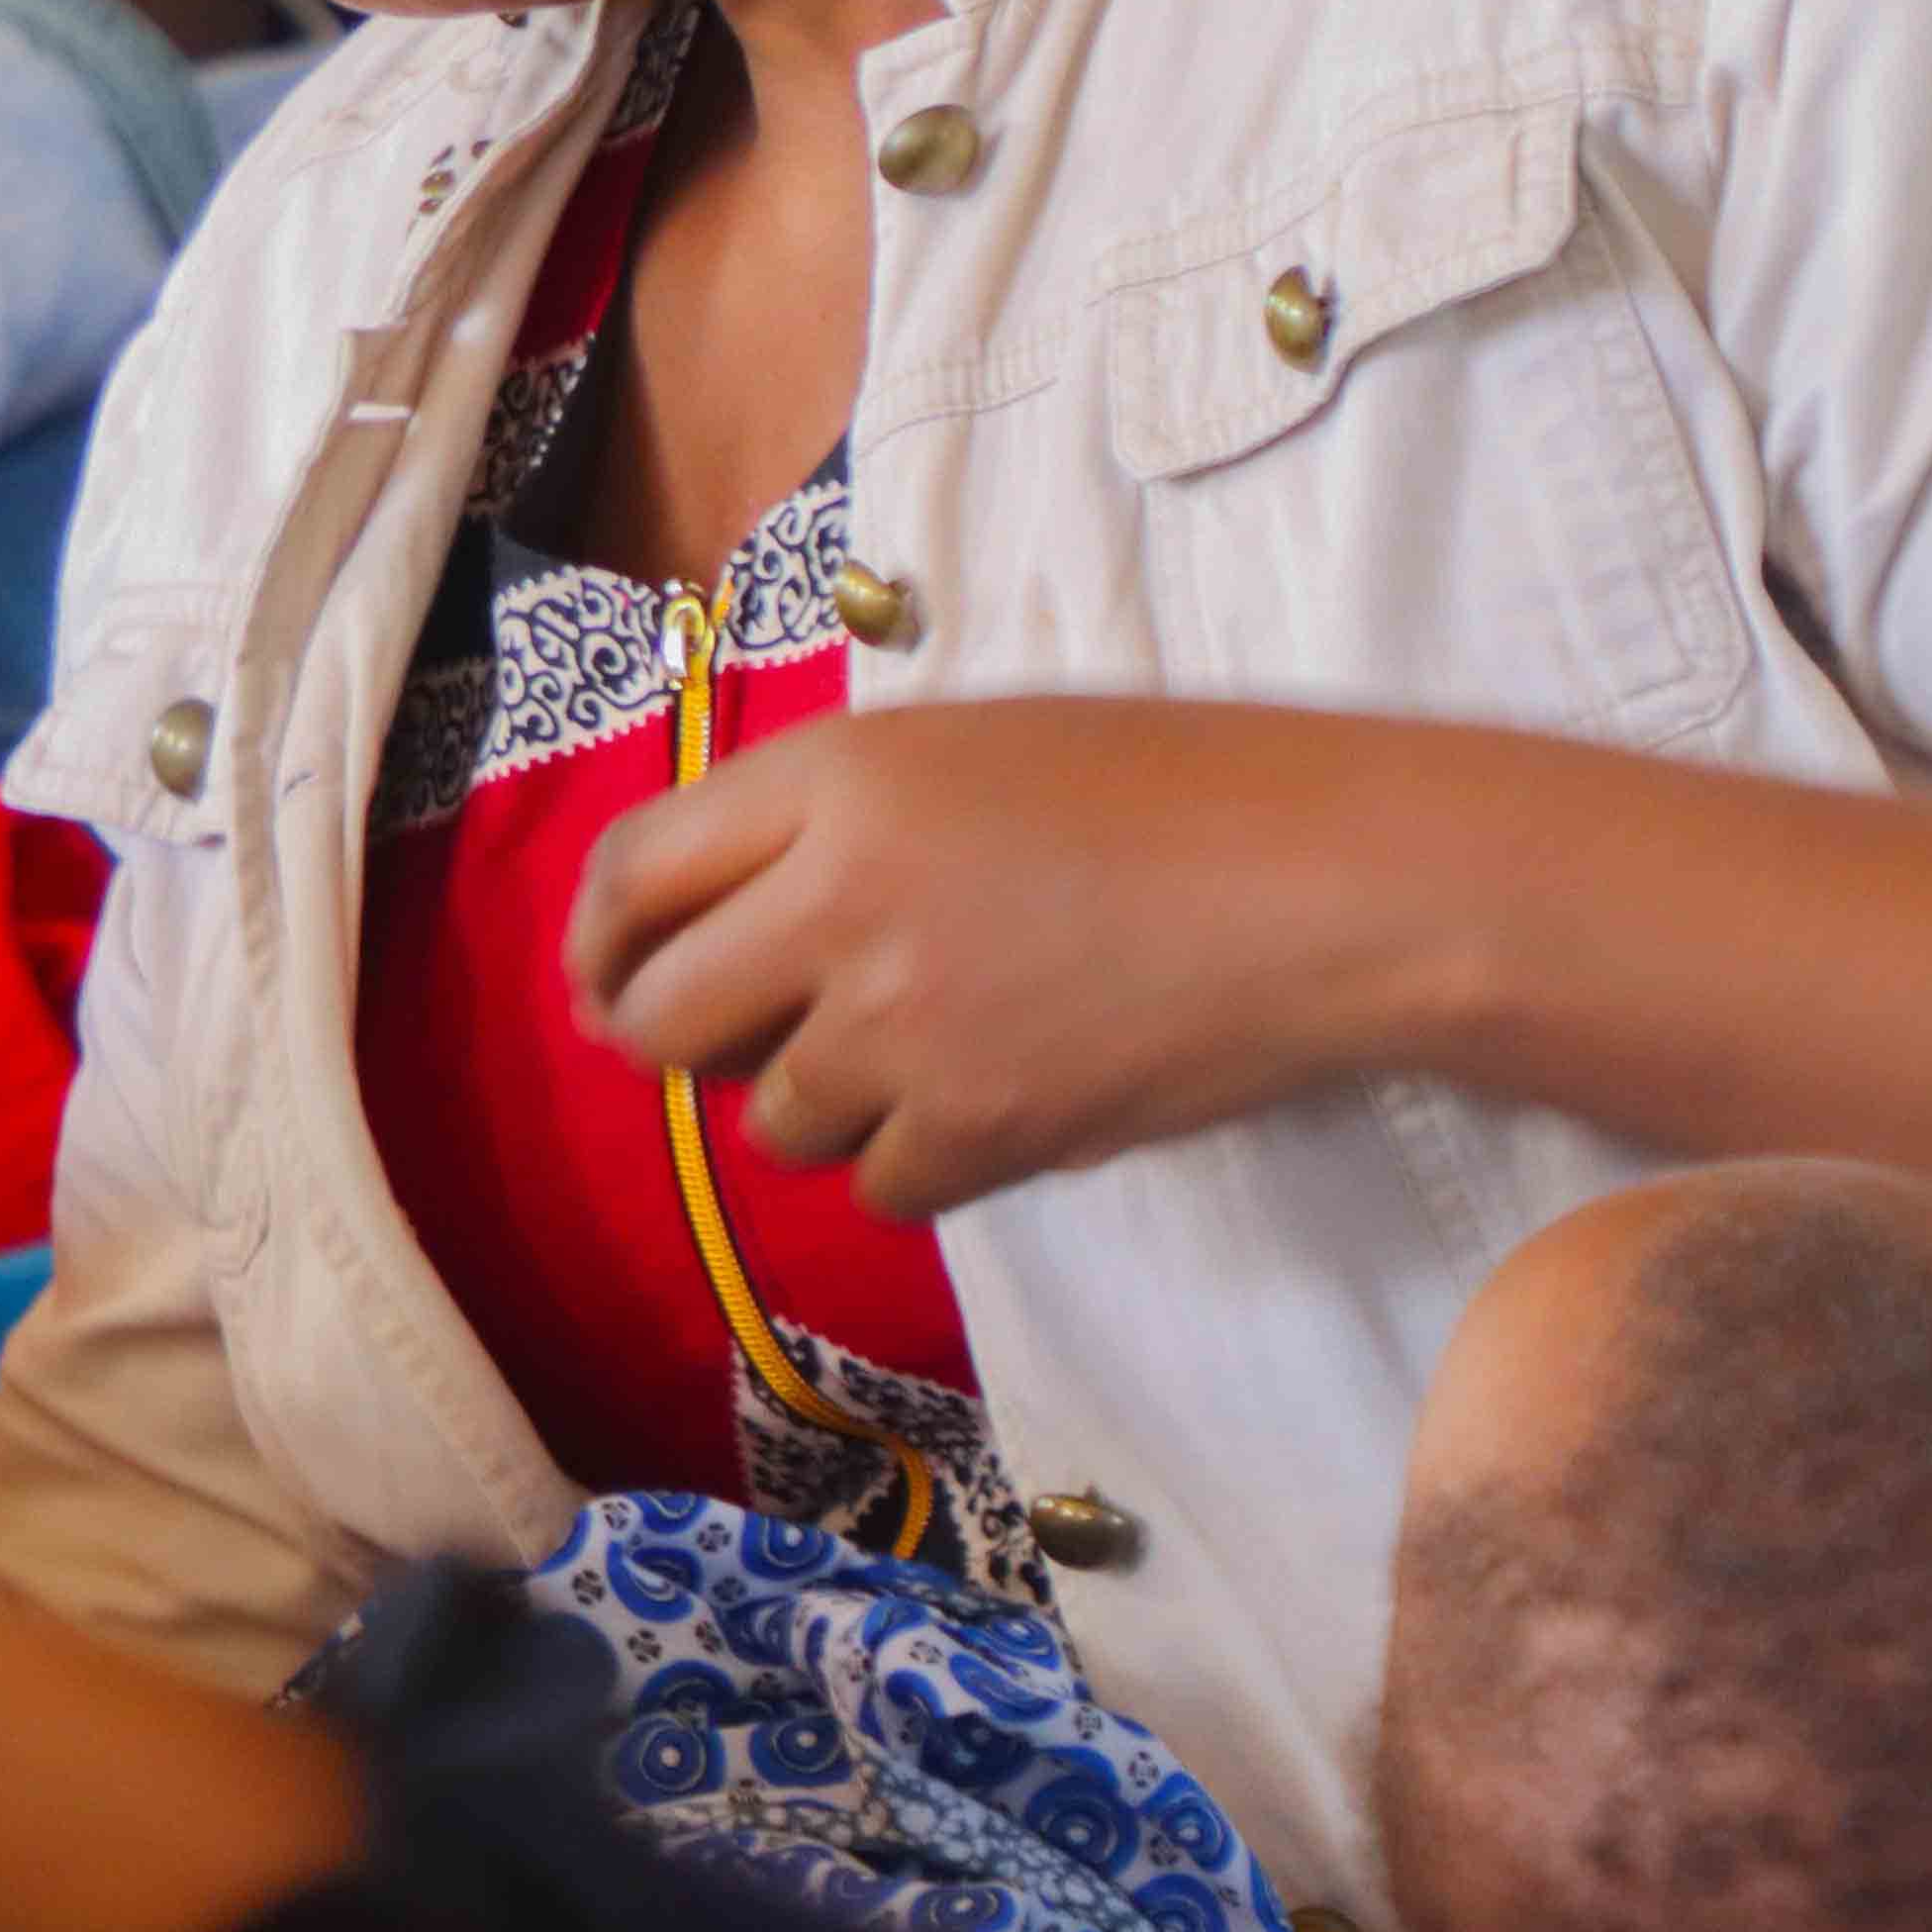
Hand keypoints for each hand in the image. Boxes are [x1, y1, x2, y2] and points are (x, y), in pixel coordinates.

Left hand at [562, 695, 1482, 1221]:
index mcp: (833, 779)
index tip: (611, 974)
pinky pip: (876, 1185)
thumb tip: (703, 928)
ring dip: (821, 1100)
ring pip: (774, 1120)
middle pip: (660, 1021)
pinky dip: (913, 1159)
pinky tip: (990, 1097)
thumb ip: (824, 819)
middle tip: (739, 1041)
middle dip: (681, 1040)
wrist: (1329, 885)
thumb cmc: (1170, 790)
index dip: (602, 941)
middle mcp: (837, 902)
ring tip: (926, 1044)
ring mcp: (903, 1029)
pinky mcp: (977, 1131)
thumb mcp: (968, 746)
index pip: (631, 873)